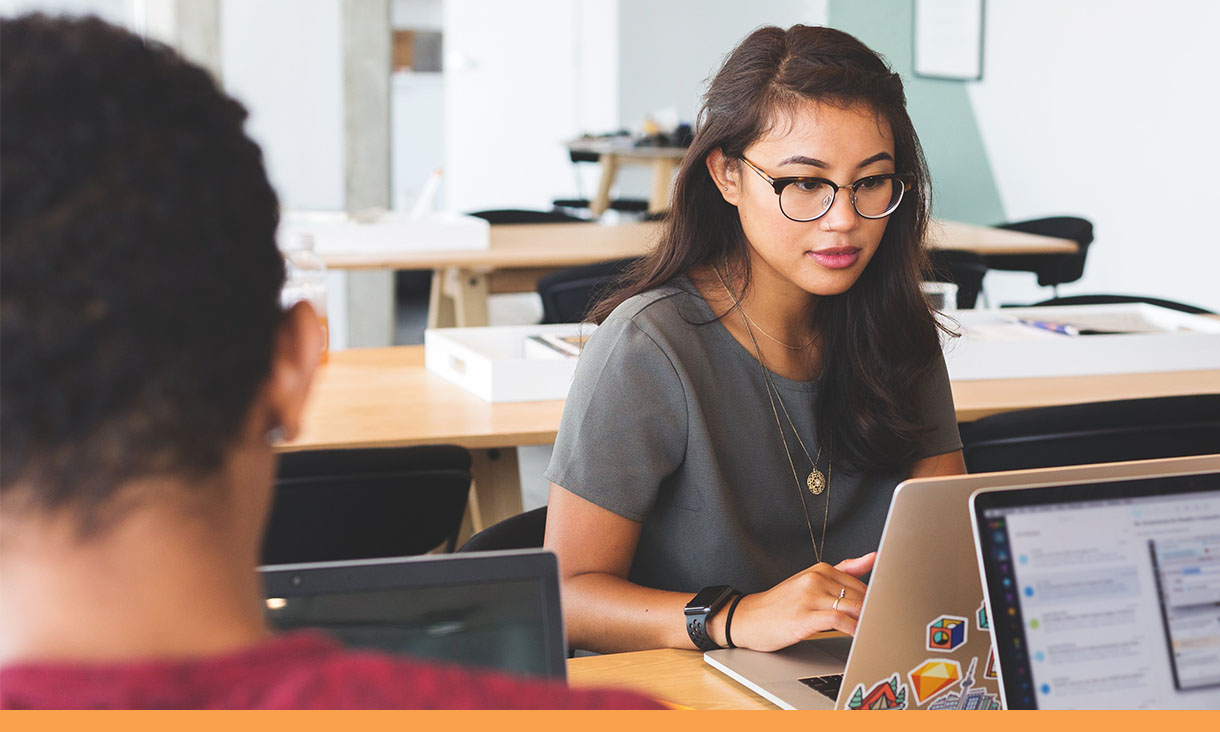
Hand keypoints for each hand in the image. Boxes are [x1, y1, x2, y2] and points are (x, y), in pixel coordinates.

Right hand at [716, 553, 875, 651]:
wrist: (747, 619)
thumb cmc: (780, 605)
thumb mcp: (810, 582)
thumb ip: (844, 570)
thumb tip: (873, 557)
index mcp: (820, 569)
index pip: (861, 584)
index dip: (878, 600)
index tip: (889, 611)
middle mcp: (815, 579)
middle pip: (860, 595)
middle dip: (877, 612)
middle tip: (889, 624)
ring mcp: (809, 597)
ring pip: (853, 606)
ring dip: (869, 621)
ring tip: (879, 633)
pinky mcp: (804, 617)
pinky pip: (839, 621)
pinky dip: (854, 629)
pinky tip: (859, 638)